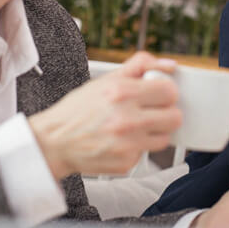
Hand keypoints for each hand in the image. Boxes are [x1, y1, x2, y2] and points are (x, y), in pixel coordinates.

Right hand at [28, 52, 181, 178]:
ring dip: (154, 132)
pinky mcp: (126, 163)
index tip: (157, 94)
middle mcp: (126, 120)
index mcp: (121, 93)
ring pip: (165, 138)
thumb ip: (140, 66)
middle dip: (165, 112)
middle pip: (174, 117)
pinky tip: (122, 141)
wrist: (54, 142)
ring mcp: (127, 145)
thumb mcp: (105, 80)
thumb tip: (169, 64)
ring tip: (134, 126)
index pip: (169, 91)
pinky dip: (137, 147)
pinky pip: (147, 153)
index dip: (165, 91)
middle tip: (150, 111)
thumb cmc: (78, 110)